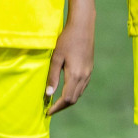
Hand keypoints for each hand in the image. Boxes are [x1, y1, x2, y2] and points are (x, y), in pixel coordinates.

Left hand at [46, 0, 94, 115]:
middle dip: (62, 106)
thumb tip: (48, 94)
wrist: (83, 26)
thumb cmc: (67, 39)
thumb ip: (52, 76)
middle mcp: (84, 76)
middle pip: (74, 99)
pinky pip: (82, 86)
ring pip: (79, 93)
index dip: (57, 108)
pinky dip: (74, 92)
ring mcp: (88, 72)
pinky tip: (66, 88)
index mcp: (75, 75)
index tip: (47, 112)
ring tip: (56, 101)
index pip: (67, 99)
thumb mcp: (56, 57)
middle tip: (50, 109)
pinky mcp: (90, 68)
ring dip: (68, 99)